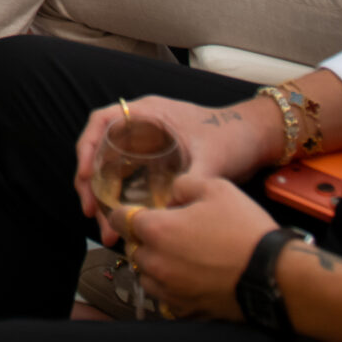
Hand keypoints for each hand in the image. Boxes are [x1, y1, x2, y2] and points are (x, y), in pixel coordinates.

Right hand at [75, 96, 276, 235]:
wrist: (256, 138)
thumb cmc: (234, 137)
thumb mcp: (213, 159)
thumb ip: (194, 181)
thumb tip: (173, 213)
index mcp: (149, 113)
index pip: (103, 121)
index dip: (87, 146)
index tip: (85, 175)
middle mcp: (141, 127)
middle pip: (100, 150)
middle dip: (90, 182)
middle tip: (92, 213)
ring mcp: (146, 145)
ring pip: (110, 168)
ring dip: (103, 195)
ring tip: (106, 227)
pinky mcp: (154, 163)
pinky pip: (126, 178)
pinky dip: (119, 198)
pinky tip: (124, 220)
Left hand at [122, 175, 280, 321]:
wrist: (274, 275)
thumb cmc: (245, 230)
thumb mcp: (216, 187)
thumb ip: (184, 184)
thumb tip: (172, 193)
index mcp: (157, 230)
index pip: (120, 220)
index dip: (126, 212)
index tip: (136, 211)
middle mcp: (156, 263)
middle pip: (135, 248)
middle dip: (146, 239)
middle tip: (170, 231)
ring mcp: (170, 290)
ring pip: (147, 275)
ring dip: (156, 264)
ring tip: (181, 255)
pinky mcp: (186, 309)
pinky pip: (167, 296)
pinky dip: (172, 286)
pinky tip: (192, 276)